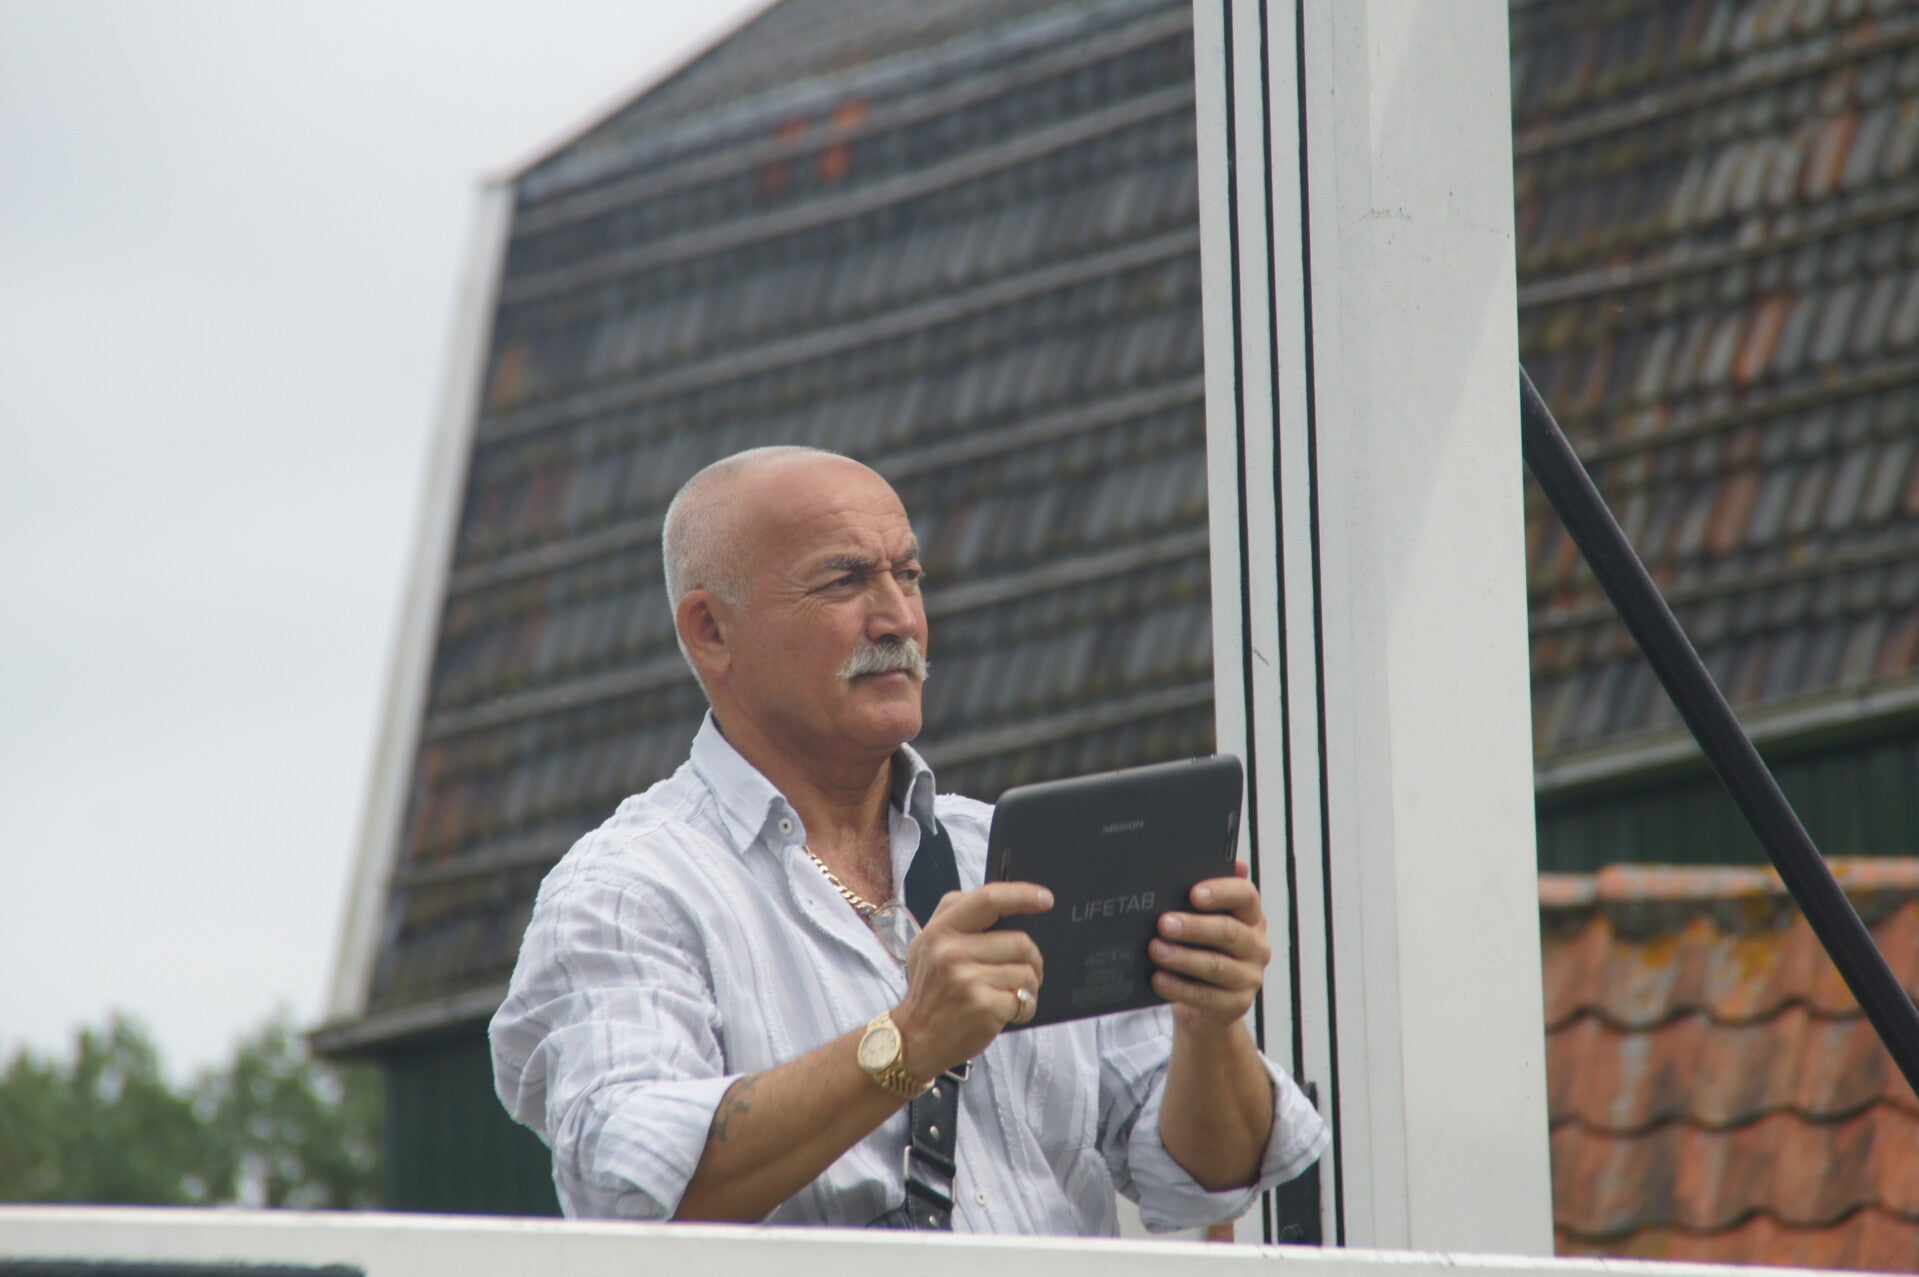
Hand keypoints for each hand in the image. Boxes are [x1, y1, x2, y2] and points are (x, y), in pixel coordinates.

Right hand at [891, 882, 1050, 1078]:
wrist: (913, 1039)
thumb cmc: (930, 988)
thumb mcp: (927, 943)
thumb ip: (957, 916)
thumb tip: (1004, 899)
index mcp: (941, 930)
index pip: (989, 899)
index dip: (1022, 895)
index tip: (1045, 899)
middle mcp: (952, 952)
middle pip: (1020, 941)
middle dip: (1031, 958)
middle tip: (1024, 970)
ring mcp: (968, 980)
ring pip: (1027, 972)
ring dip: (1028, 986)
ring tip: (1011, 993)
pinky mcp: (984, 1007)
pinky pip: (1025, 999)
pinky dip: (1024, 1007)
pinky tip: (1008, 1012)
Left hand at [1148, 859, 1268, 1029]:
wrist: (1204, 1001)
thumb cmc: (1198, 947)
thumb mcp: (1200, 919)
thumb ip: (1201, 893)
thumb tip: (1207, 861)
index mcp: (1250, 916)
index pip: (1245, 896)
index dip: (1221, 892)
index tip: (1194, 893)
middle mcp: (1256, 945)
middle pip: (1229, 932)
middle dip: (1194, 927)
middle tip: (1163, 923)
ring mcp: (1249, 977)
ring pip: (1216, 965)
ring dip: (1183, 957)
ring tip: (1155, 949)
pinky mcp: (1237, 1005)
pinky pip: (1206, 996)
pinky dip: (1179, 987)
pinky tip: (1158, 978)